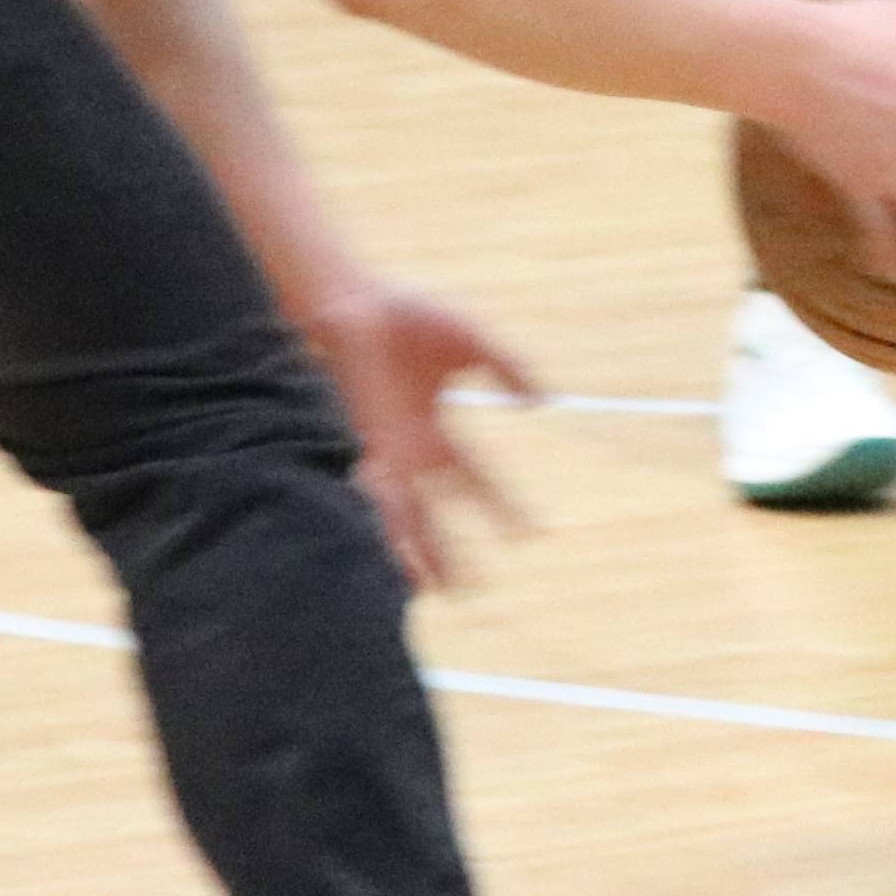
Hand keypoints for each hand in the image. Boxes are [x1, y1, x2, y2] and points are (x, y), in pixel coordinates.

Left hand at [293, 276, 543, 592]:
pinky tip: (390, 555)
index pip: (478, 481)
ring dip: (420, 553)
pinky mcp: (362, 446)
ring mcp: (384, 454)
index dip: (504, 507)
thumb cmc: (409, 316)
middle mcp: (410, 453)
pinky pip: (375, 497)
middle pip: (439, 514)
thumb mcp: (473, 341)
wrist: (354, 303)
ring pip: (406, 518)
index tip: (531, 534)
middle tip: (474, 589)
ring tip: (435, 592)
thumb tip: (541, 403)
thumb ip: (509, 366)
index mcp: (438, 432)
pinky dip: (384, 526)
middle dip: (455, 551)